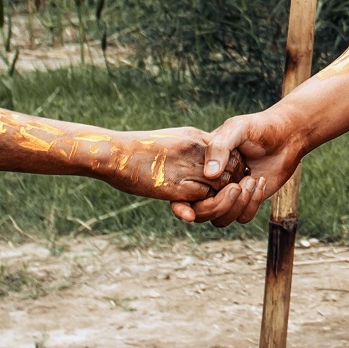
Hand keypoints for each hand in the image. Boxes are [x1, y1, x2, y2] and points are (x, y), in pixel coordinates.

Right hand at [99, 128, 233, 203]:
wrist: (115, 153)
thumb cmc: (137, 148)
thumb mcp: (170, 139)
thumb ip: (187, 148)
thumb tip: (197, 158)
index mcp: (195, 137)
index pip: (229, 152)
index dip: (233, 167)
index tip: (229, 178)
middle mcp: (197, 150)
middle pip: (232, 167)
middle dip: (233, 183)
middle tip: (231, 195)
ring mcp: (189, 167)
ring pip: (222, 187)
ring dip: (223, 198)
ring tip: (219, 204)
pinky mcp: (178, 186)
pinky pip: (205, 200)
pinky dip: (207, 207)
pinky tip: (201, 209)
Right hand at [177, 110, 308, 225]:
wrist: (287, 136)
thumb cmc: (257, 128)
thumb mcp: (236, 129)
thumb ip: (220, 147)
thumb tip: (210, 174)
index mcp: (200, 167)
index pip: (180, 193)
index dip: (180, 208)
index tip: (188, 214)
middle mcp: (211, 185)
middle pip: (202, 213)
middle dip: (218, 205)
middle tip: (237, 186)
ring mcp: (228, 195)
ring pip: (221, 220)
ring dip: (237, 205)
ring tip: (251, 179)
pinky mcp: (247, 202)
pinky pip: (243, 217)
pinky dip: (252, 204)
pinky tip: (260, 181)